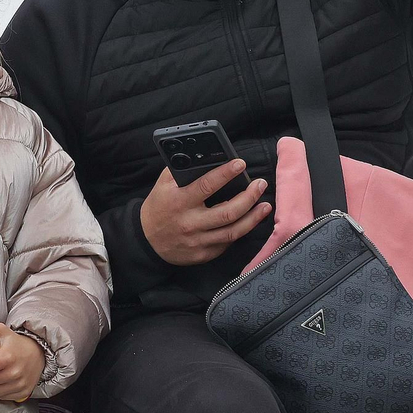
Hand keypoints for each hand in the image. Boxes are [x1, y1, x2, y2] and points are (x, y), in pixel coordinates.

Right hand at [140, 160, 269, 265]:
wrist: (146, 240)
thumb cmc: (158, 207)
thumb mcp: (163, 185)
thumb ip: (181, 170)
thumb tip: (204, 158)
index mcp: (179, 202)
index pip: (206, 186)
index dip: (226, 174)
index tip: (240, 164)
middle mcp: (190, 223)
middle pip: (228, 212)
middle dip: (249, 197)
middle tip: (260, 184)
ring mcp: (197, 241)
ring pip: (233, 231)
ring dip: (253, 217)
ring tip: (265, 205)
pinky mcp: (203, 254)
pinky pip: (227, 243)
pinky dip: (240, 232)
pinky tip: (248, 222)